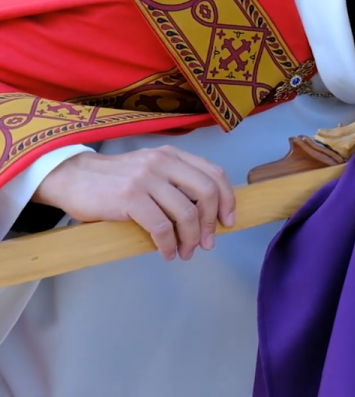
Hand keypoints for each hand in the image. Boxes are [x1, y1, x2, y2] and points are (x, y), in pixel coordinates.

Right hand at [33, 146, 235, 260]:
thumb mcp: (151, 170)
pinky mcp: (130, 197)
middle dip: (211, 223)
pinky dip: (168, 245)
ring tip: (186, 252)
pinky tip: (166, 253)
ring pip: (186, 213)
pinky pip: (161, 227)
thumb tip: (206, 212)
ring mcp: (147, 178)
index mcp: (173, 155)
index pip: (214, 174)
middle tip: (208, 243)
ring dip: (190, 239)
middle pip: (206, 193)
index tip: (228, 221)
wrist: (72, 177)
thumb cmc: (115, 179)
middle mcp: (163, 162)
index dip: (227, 199)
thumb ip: (176, 182)